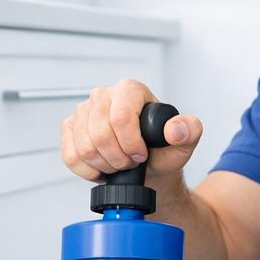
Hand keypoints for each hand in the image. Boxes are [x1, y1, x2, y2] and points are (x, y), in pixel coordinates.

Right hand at [60, 78, 202, 181]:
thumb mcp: (184, 142)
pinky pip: (70, 155)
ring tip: (118, 165)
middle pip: (99, 134)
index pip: (120, 116)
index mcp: (130, 90)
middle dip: (118, 158)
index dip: (130, 144)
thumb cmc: (162, 151)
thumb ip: (189, 131)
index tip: (141, 156)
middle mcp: (103, 95)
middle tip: (130, 164)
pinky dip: (87, 170)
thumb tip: (175, 130)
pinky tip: (101, 168)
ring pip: (84, 147)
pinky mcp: (69, 128)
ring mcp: (83, 111)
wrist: (144, 166)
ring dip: (104, 165)